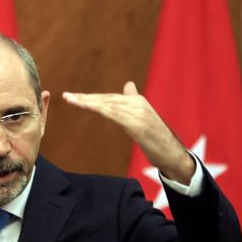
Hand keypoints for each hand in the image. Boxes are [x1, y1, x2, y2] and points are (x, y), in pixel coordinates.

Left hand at [62, 81, 194, 183]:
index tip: (74, 97)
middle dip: (85, 98)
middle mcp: (137, 103)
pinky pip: (114, 114)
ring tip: (71, 100)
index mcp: (137, 102)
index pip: (109, 98)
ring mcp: (138, 112)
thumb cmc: (158, 140)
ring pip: (107, 104)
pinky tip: (87, 107)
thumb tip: (128, 86)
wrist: (174, 155)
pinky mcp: (137, 124)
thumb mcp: (144, 120)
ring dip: (87, 102)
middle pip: (106, 99)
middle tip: (66, 96)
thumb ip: (133, 103)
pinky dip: (99, 108)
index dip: (91, 97)